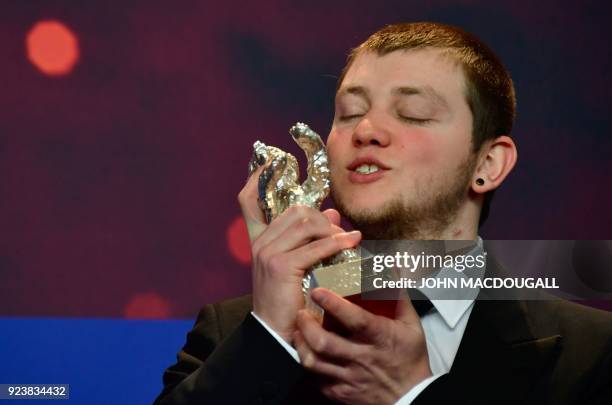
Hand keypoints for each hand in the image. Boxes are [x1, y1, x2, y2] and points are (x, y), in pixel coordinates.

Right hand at [238, 167, 360, 342]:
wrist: (276, 333)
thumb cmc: (288, 300)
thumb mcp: (298, 265)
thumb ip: (311, 237)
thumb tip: (331, 213)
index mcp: (259, 239)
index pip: (249, 200)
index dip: (258, 178)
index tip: (272, 161)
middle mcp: (260, 242)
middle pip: (295, 209)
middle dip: (321, 216)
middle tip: (338, 231)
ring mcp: (268, 252)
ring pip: (307, 222)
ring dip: (332, 230)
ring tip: (346, 242)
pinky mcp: (281, 265)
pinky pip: (316, 246)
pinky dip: (338, 243)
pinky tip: (352, 243)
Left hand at [293, 288, 431, 404]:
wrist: (410, 398)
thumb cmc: (409, 358)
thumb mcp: (410, 325)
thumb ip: (397, 295)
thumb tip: (390, 267)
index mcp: (380, 338)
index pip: (355, 320)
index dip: (334, 304)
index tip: (318, 291)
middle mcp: (362, 358)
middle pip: (325, 342)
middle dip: (307, 325)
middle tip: (300, 311)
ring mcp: (349, 377)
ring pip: (314, 362)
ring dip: (301, 343)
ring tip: (297, 329)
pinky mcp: (340, 392)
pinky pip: (316, 378)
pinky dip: (309, 362)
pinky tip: (306, 350)